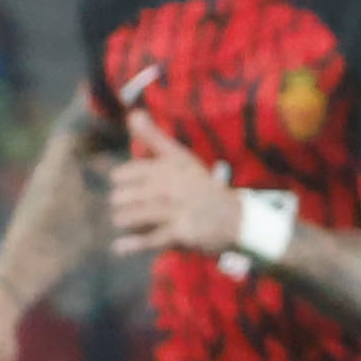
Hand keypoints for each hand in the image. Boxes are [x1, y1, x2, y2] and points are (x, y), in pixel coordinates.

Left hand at [107, 115, 248, 262]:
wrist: (239, 220)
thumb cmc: (203, 188)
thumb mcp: (182, 159)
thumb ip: (154, 137)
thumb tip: (133, 112)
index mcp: (168, 168)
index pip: (123, 175)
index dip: (124, 184)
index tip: (134, 187)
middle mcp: (171, 187)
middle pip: (122, 198)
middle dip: (123, 206)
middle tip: (134, 209)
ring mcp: (176, 211)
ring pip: (131, 218)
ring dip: (127, 224)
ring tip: (132, 223)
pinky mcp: (181, 233)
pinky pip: (148, 240)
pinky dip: (132, 245)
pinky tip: (120, 247)